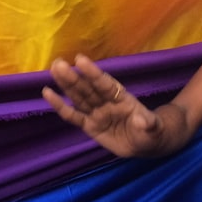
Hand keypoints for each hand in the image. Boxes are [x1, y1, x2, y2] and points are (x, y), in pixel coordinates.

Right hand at [42, 55, 162, 156]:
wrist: (146, 142)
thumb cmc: (152, 131)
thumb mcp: (154, 129)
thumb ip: (148, 123)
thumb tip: (142, 120)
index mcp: (122, 99)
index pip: (105, 84)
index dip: (93, 73)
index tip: (80, 60)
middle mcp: (107, 102)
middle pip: (88, 88)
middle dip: (74, 77)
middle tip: (58, 63)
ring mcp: (97, 113)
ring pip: (79, 97)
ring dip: (66, 85)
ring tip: (54, 69)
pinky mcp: (89, 126)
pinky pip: (73, 116)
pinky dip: (60, 107)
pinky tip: (48, 93)